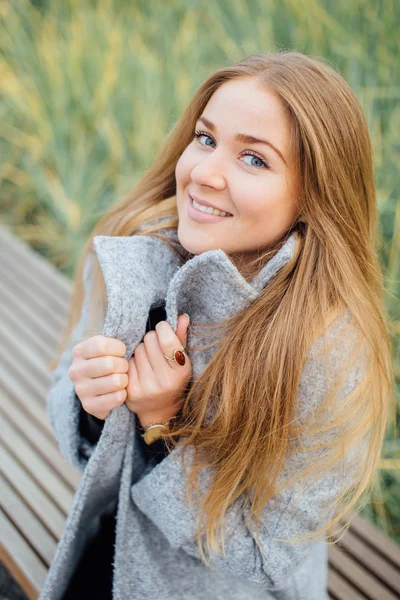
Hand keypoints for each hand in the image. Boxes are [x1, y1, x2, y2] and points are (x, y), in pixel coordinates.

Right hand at [69, 336, 128, 419]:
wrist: (99, 391)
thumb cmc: (108, 362)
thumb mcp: (107, 348)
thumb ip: (113, 340)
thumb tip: (128, 328)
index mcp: (78, 351)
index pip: (103, 345)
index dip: (119, 348)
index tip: (121, 352)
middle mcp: (75, 370)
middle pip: (110, 364)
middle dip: (123, 365)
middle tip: (123, 368)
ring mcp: (80, 390)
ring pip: (115, 381)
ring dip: (124, 380)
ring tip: (121, 379)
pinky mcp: (89, 406)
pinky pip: (117, 398)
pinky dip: (123, 394)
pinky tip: (119, 392)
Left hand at [125, 314, 191, 428]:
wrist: (160, 411)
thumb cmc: (173, 380)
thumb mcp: (182, 362)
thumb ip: (181, 337)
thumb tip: (182, 316)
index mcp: (181, 371)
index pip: (167, 340)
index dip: (163, 329)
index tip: (162, 329)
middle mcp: (165, 380)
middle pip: (149, 341)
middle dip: (151, 339)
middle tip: (154, 347)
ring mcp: (147, 387)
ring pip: (137, 350)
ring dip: (141, 350)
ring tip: (147, 359)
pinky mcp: (131, 390)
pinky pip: (127, 363)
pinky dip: (132, 362)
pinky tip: (139, 368)